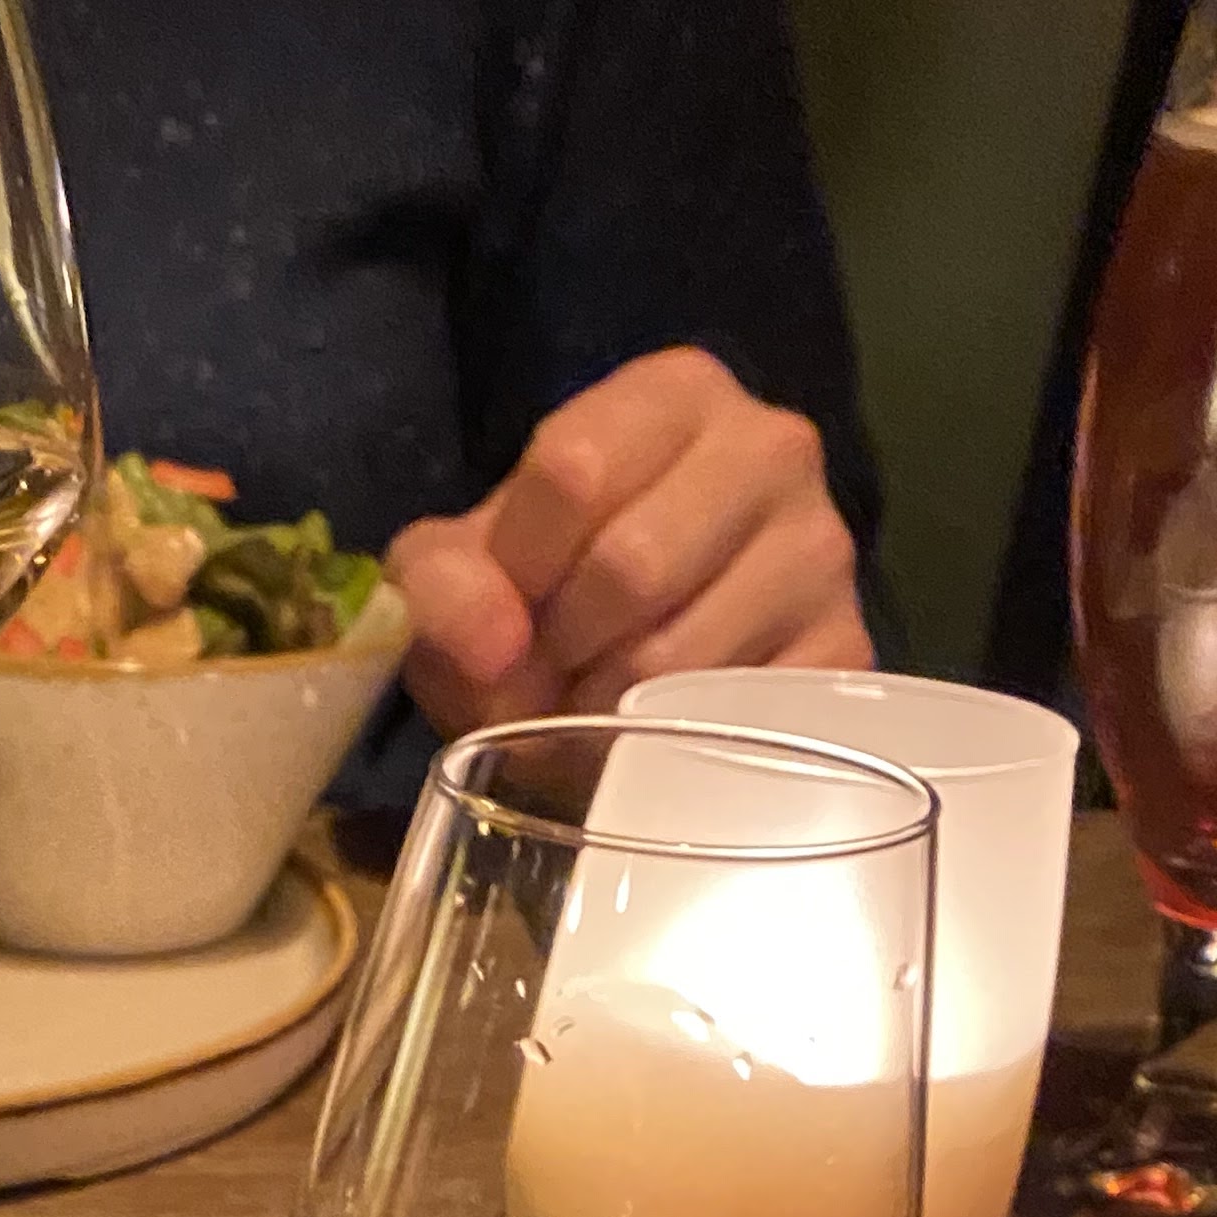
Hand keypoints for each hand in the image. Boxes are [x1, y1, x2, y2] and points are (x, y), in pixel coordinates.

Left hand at [387, 347, 869, 740]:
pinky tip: (654, 737)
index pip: (572, 469)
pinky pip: (733, 725)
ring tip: (589, 707)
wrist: (635, 656)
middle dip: (558, 651)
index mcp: (676, 393)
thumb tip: (492, 646)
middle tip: (541, 682)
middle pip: (630, 566)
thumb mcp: (464, 567)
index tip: (501, 619)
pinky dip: (668, 751)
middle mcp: (770, 448)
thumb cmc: (547, 591)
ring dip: (603, 711)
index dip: (512, 574)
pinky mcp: (845, 653)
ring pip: (679, 658)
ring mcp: (822, 551)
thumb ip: (441, 584)